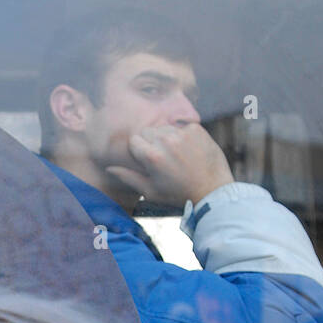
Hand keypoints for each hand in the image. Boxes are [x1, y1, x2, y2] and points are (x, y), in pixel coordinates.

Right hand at [106, 123, 233, 207]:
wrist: (212, 191)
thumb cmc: (178, 195)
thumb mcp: (151, 191)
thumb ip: (128, 177)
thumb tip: (110, 168)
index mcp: (152, 156)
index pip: (134, 140)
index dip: (139, 151)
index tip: (147, 162)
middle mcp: (166, 141)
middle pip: (147, 131)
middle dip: (151, 143)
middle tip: (162, 160)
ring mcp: (182, 133)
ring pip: (164, 128)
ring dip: (166, 138)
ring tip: (176, 156)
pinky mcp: (196, 129)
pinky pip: (182, 128)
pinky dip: (183, 137)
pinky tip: (189, 151)